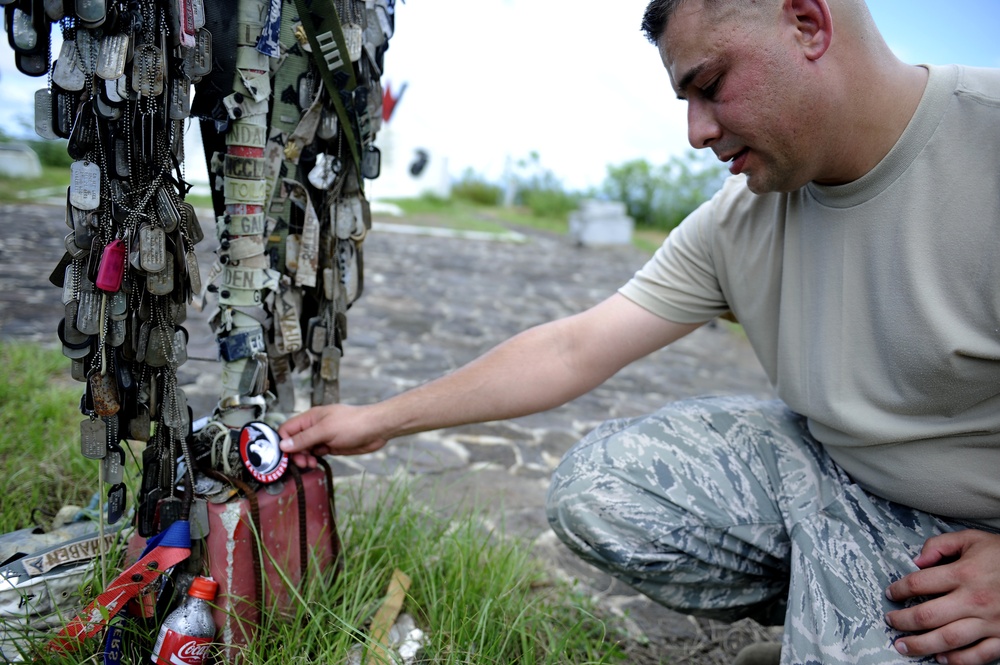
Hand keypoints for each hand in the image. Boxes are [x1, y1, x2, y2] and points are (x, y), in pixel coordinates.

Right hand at [278, 403, 389, 468]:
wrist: (376, 429)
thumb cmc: (353, 423)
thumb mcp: (325, 431)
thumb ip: (304, 438)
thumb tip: (283, 444)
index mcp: (310, 418)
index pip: (287, 429)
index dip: (283, 442)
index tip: (286, 456)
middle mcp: (314, 427)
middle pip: (295, 441)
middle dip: (295, 453)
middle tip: (302, 462)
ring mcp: (323, 437)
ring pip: (305, 449)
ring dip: (304, 458)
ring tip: (310, 464)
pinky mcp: (331, 445)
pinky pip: (316, 453)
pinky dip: (314, 459)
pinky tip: (316, 463)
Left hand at [885, 529, 999, 663]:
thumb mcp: (972, 539)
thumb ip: (941, 545)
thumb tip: (917, 561)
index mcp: (964, 573)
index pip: (919, 584)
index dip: (899, 589)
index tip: (891, 593)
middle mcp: (974, 600)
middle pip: (927, 616)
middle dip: (902, 621)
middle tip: (890, 622)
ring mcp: (990, 621)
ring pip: (948, 639)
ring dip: (921, 645)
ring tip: (902, 646)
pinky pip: (978, 655)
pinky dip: (957, 660)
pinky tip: (940, 658)